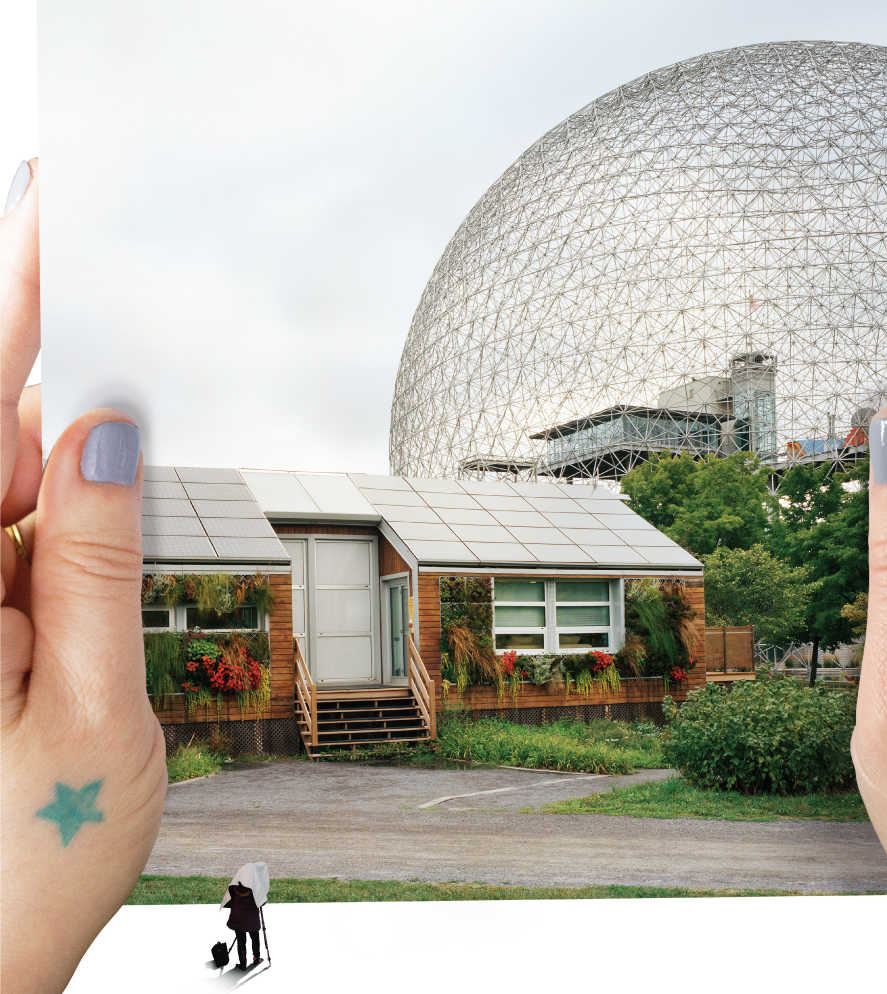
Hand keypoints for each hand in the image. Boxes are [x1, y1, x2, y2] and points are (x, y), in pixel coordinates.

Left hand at [1, 160, 166, 992]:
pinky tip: (72, 575)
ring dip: (64, 499)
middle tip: (95, 438)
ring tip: (67, 601)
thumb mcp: (91, 717)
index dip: (18, 297)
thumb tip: (108, 430)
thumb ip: (95, 567)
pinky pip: (21, 547)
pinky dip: (58, 536)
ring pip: (14, 497)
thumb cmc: (18, 866)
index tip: (45, 199)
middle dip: (55, 414)